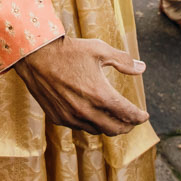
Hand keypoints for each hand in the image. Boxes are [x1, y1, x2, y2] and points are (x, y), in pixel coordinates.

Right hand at [11, 34, 148, 135]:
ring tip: (113, 119)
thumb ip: (123, 61)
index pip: (127, 114)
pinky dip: (90, 124)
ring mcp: (72, 117)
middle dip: (127, 126)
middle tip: (131, 121)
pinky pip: (80, 127)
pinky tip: (92, 115)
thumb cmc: (69, 51)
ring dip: (108, 127)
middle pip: (115, 129)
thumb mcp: (99, 50)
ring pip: (97, 130)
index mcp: (101, 95)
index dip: (139, 117)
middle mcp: (87, 111)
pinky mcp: (58, 118)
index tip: (144, 116)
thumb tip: (142, 67)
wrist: (36, 57)